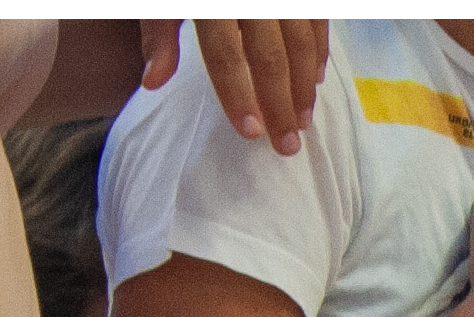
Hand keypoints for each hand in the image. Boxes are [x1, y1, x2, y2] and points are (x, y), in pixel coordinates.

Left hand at [149, 20, 324, 148]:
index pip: (227, 53)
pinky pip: (317, 17)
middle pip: (271, 53)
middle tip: (287, 145)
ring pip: (302, 38)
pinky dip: (320, 50)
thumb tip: (153, 83)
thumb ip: (158, 34)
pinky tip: (316, 80)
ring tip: (302, 121)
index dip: (238, 94)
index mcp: (212, 2)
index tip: (249, 133)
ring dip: (305, 84)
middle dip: (281, 102)